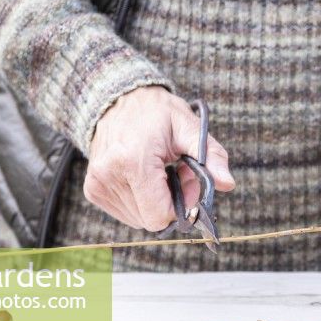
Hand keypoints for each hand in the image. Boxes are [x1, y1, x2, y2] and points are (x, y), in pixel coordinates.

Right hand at [85, 86, 234, 230]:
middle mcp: (109, 174)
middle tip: (175, 174)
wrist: (119, 100)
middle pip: (150, 220)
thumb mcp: (190, 126)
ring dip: (154, 202)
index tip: (187, 180)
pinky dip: (140, 201)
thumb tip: (227, 183)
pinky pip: (126, 213)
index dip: (181, 205)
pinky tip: (143, 177)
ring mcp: (98, 184)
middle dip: (170, 203)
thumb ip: (211, 155)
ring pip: (138, 219)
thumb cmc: (158, 113)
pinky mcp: (93, 190)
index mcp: (133, 160)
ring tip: (158, 172)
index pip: (159, 215)